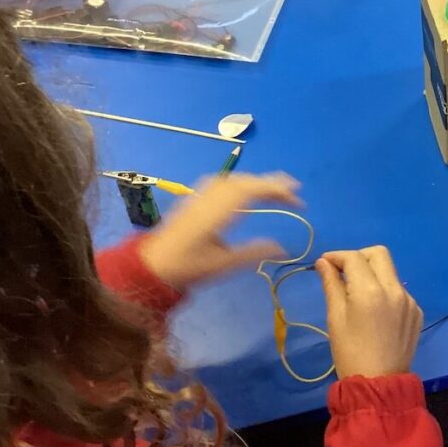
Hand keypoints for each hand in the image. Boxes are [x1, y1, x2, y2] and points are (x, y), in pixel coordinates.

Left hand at [138, 173, 295, 290]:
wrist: (150, 265)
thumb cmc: (187, 267)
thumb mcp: (224, 264)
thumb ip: (254, 253)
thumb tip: (284, 248)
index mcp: (219, 211)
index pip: (252, 189)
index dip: (277, 189)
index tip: (297, 199)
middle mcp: (210, 197)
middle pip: (245, 181)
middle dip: (272, 183)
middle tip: (294, 192)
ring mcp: (200, 196)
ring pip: (233, 179)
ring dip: (256, 182)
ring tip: (274, 191)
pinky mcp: (193, 199)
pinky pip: (221, 182)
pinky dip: (240, 183)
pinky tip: (244, 192)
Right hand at [316, 246, 422, 378]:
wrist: (378, 385)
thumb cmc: (349, 353)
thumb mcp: (335, 317)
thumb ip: (331, 285)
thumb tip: (324, 263)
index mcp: (371, 291)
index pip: (354, 258)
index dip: (337, 256)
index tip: (325, 263)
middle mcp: (395, 289)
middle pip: (379, 254)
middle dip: (359, 256)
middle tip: (343, 271)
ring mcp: (409, 301)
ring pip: (390, 272)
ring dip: (373, 274)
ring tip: (358, 294)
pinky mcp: (417, 312)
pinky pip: (399, 291)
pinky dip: (385, 292)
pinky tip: (376, 312)